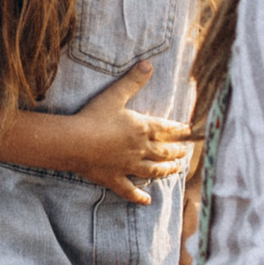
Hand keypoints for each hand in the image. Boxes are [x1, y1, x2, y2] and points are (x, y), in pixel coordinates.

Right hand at [54, 58, 196, 204]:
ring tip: (176, 171)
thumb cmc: (94, 117)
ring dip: (166, 171)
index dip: (178, 129)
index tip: (188, 131)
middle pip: (163, 152)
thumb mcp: (115, 95)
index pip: (165, 129)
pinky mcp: (114, 179)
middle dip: (176, 151)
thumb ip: (133, 80)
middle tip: (186, 152)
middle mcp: (139, 150)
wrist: (75, 142)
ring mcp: (128, 166)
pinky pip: (129, 190)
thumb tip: (148, 63)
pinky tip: (147, 201)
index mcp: (141, 128)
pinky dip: (139, 196)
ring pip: (152, 171)